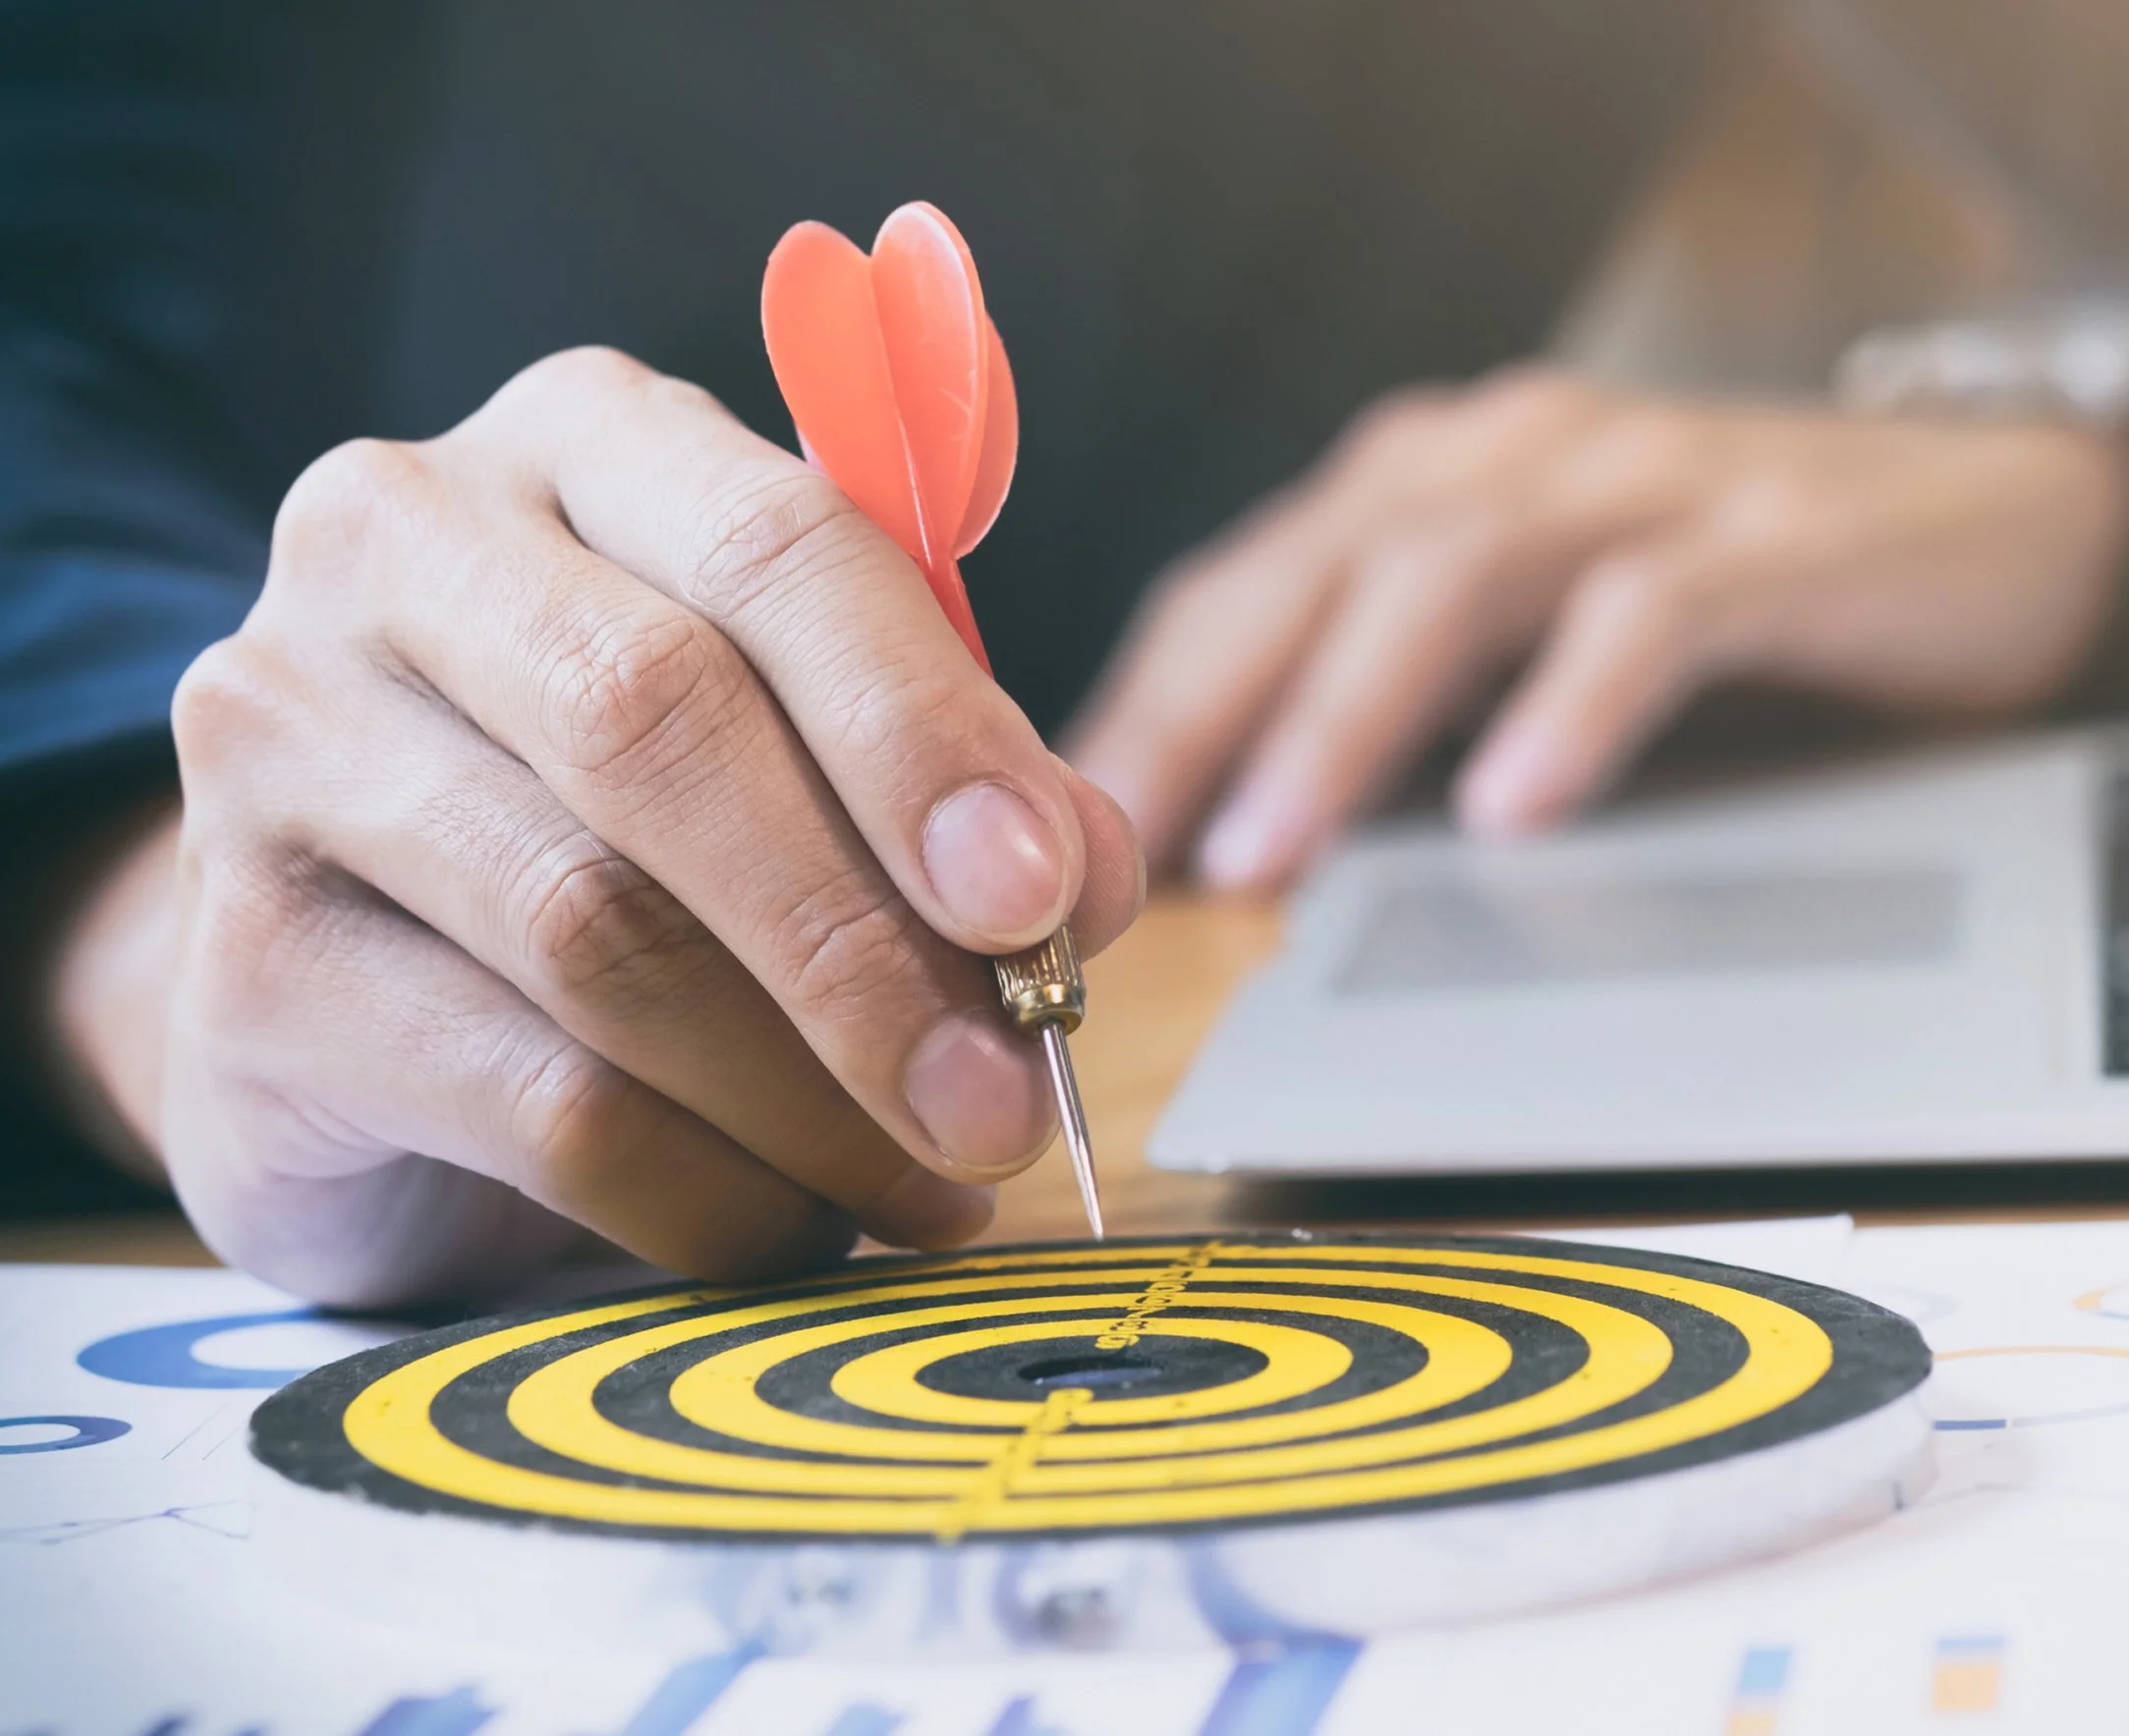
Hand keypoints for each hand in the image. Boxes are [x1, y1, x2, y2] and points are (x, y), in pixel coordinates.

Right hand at [49, 347, 1140, 1306]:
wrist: (352, 967)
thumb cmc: (628, 823)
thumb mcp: (807, 756)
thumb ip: (952, 789)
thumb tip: (1084, 885)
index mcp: (581, 446)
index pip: (773, 542)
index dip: (922, 728)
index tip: (1041, 895)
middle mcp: (401, 546)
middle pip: (658, 725)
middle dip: (864, 937)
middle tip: (1004, 1095)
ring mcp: (284, 742)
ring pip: (597, 933)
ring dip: (808, 1093)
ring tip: (932, 1178)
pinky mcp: (241, 964)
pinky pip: (531, 1100)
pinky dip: (705, 1187)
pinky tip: (792, 1223)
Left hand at [1069, 368, 2128, 887]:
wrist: (1990, 518)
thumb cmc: (1725, 592)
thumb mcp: (1532, 635)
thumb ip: (1402, 697)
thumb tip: (1239, 838)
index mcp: (1432, 484)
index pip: (1245, 585)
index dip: (1145, 707)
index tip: (1058, 836)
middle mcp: (1513, 457)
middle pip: (1314, 569)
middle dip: (1201, 713)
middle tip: (1118, 852)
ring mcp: (1643, 484)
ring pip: (1453, 575)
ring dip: (1344, 718)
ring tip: (1270, 852)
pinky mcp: (1772, 535)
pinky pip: (1648, 612)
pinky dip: (1568, 707)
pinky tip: (1510, 807)